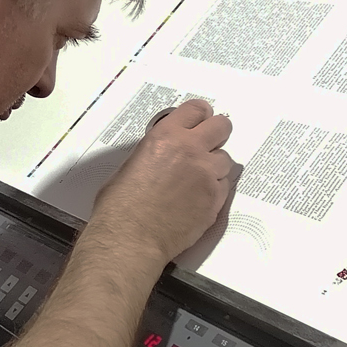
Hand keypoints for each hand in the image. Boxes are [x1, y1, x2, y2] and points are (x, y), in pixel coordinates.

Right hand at [92, 99, 232, 264]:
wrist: (131, 238)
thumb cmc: (120, 207)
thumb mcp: (132, 163)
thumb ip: (156, 151)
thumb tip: (163, 154)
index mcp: (166, 136)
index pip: (197, 109)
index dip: (200, 114)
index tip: (201, 120)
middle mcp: (191, 150)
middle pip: (222, 127)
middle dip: (217, 133)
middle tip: (209, 143)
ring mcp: (207, 175)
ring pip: (225, 160)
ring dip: (215, 166)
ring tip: (197, 180)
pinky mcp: (215, 200)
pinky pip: (224, 186)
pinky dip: (215, 190)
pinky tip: (198, 199)